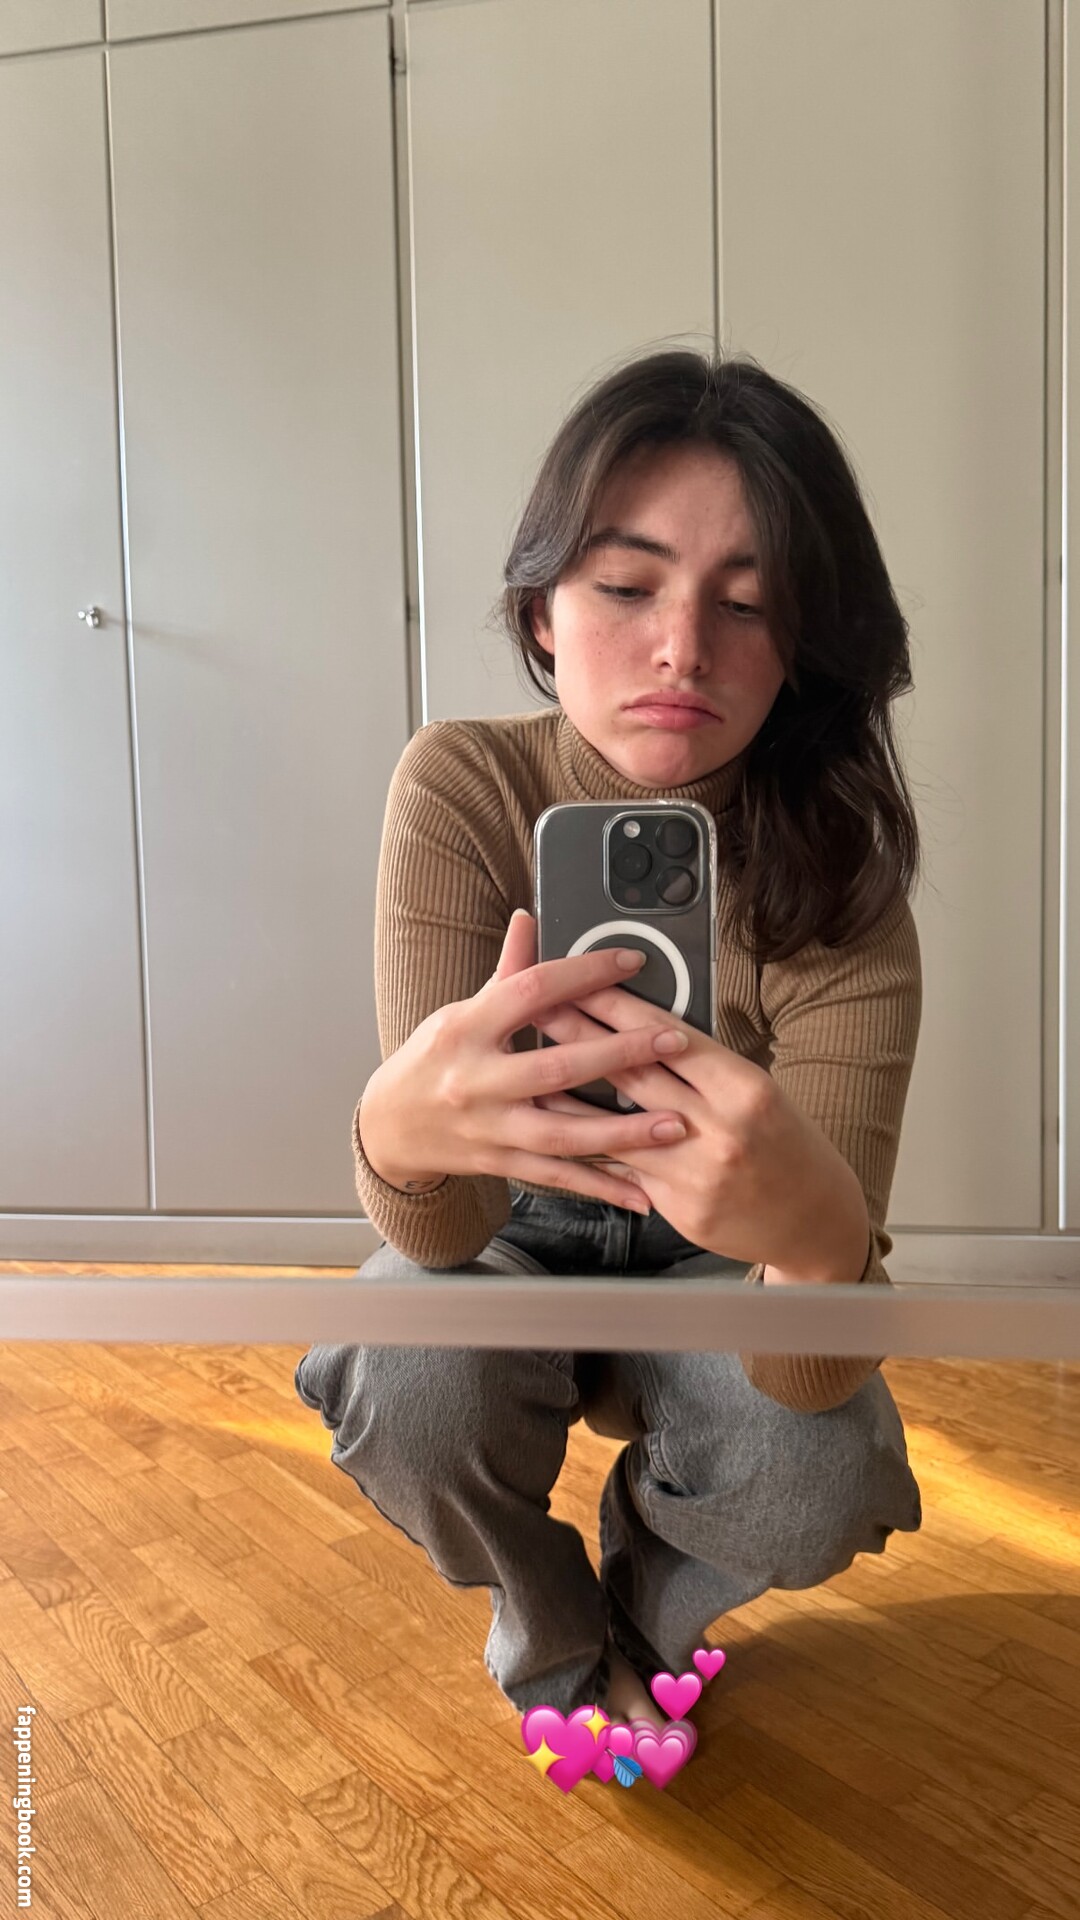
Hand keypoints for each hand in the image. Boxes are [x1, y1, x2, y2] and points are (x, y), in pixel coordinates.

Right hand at [358, 911, 692, 1212]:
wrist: (387, 1127)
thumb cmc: (430, 1060)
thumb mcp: (460, 1011)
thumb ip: (506, 972)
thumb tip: (529, 919)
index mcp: (467, 1029)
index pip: (531, 992)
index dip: (583, 974)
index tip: (631, 964)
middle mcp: (477, 1080)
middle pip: (556, 1067)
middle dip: (620, 1054)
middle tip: (672, 1042)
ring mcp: (489, 1128)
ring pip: (564, 1133)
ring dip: (624, 1132)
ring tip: (676, 1125)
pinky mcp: (500, 1163)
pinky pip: (557, 1177)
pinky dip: (601, 1186)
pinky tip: (641, 1192)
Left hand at [533, 982, 869, 1274]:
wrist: (814, 1219)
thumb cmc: (786, 1144)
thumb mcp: (758, 1091)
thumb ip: (705, 1065)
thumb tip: (645, 1027)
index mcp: (746, 1090)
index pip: (669, 1037)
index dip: (620, 1007)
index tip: (583, 982)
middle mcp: (722, 1131)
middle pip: (636, 1074)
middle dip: (581, 1038)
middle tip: (541, 1010)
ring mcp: (698, 1175)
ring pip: (618, 1128)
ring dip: (570, 1097)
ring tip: (531, 1071)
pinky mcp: (680, 1209)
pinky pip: (626, 1171)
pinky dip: (591, 1148)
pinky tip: (558, 1131)